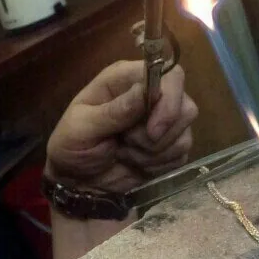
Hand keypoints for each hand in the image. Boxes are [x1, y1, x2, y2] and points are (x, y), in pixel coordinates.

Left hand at [45, 61, 196, 194]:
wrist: (78, 182)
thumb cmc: (73, 147)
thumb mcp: (83, 128)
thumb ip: (114, 111)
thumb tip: (144, 90)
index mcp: (126, 79)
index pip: (169, 75)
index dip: (169, 100)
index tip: (153, 130)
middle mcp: (150, 95)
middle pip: (185, 105)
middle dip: (160, 133)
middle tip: (128, 143)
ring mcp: (163, 120)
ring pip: (185, 132)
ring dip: (154, 152)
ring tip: (126, 154)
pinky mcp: (170, 145)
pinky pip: (182, 154)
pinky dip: (159, 164)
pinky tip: (137, 164)